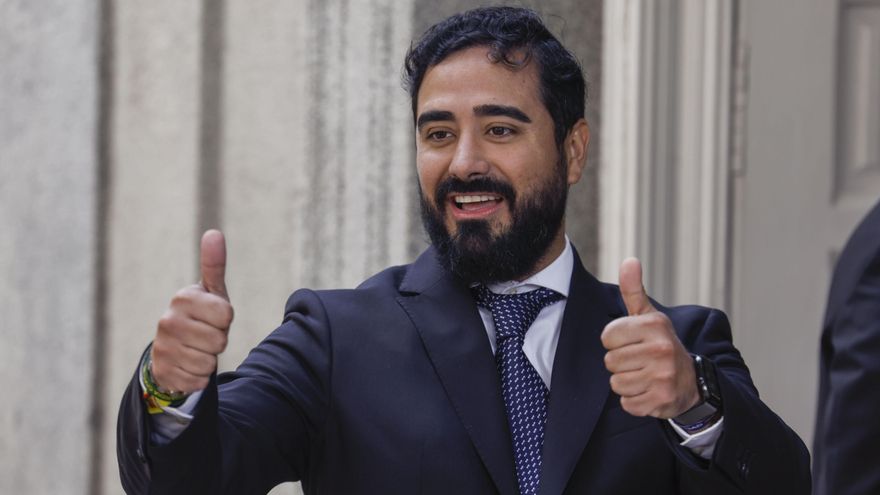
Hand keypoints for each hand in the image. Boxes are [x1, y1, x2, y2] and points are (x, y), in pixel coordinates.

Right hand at [150, 230, 233, 393]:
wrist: (175, 349)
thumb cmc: (201, 315)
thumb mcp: (211, 291)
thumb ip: (214, 265)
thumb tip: (214, 233)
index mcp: (183, 298)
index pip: (226, 314)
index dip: (225, 319)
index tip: (214, 316)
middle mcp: (168, 321)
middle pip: (219, 340)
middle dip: (219, 340)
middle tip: (206, 334)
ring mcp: (163, 348)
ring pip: (209, 363)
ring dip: (210, 359)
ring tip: (198, 349)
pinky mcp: (163, 372)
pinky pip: (198, 380)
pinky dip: (199, 376)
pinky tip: (189, 365)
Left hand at [600, 258, 698, 418]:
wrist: (690, 381)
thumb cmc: (660, 345)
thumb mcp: (649, 316)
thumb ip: (634, 290)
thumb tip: (629, 260)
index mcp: (655, 325)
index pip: (607, 336)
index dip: (615, 341)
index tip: (632, 342)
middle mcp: (661, 349)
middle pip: (610, 361)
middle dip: (620, 363)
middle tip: (640, 361)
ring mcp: (663, 376)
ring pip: (616, 383)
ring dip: (626, 382)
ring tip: (644, 375)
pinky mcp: (661, 400)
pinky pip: (627, 403)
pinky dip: (634, 400)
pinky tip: (649, 391)